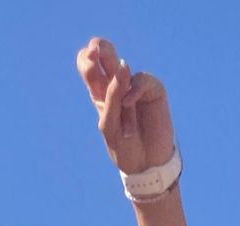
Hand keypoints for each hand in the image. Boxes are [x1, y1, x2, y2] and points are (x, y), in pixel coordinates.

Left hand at [76, 37, 174, 177]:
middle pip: (104, 51)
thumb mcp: (109, 124)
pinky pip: (141, 79)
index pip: (87, 65)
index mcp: (100, 92)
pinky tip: (129, 103)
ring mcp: (135, 85)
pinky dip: (133, 90)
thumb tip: (124, 64)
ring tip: (123, 114)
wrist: (146, 164)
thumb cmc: (124, 147)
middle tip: (97, 53)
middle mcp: (116, 84)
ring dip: (118, 92)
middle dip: (100, 47)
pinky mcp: (152, 89)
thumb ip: (111, 96)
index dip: (87, 58)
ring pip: (122, 68)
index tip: (90, 61)